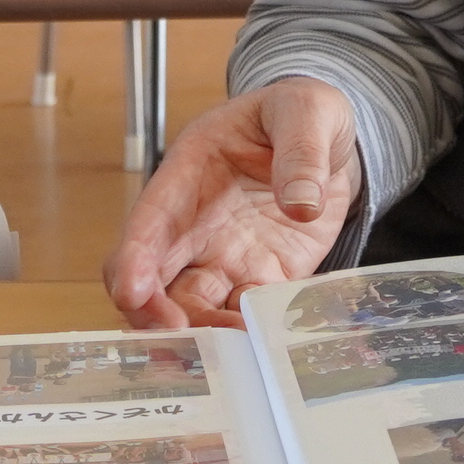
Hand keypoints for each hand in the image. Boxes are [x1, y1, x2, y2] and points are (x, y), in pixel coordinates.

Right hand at [104, 77, 360, 331]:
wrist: (331, 142)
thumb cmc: (301, 114)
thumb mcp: (308, 111)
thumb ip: (302, 153)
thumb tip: (301, 205)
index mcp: (189, 172)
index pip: (150, 221)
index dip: (134, 258)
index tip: (132, 291)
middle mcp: (193, 224)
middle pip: (152, 278)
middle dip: (153, 314)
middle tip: (180, 340)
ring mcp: (223, 256)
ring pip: (189, 308)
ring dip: (201, 334)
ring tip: (234, 351)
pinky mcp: (258, 280)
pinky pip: (240, 316)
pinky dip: (244, 337)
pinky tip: (262, 345)